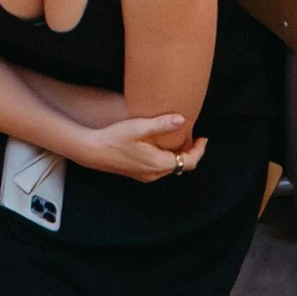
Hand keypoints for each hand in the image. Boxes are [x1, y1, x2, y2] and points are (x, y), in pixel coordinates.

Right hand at [81, 111, 208, 180]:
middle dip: (190, 151)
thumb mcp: (139, 127)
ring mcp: (147, 176)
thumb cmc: (114, 137)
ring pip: (171, 167)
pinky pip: (160, 167)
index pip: (189, 162)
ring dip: (178, 154)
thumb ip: (161, 124)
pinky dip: (167, 156)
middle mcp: (155, 174)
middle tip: (194, 135)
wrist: (92, 151)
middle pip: (181, 165)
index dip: (199, 150)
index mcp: (159, 164)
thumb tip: (182, 119)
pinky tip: (163, 144)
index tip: (203, 137)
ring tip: (180, 137)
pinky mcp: (139, 173)